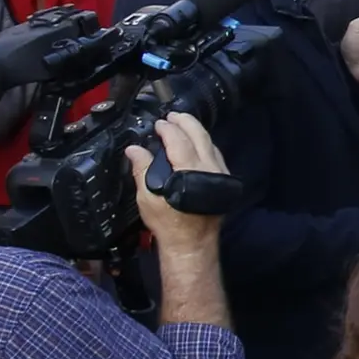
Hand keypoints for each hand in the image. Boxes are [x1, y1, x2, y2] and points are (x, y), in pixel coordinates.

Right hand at [127, 114, 229, 254]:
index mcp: (190, 171)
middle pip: (200, 136)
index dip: (168, 129)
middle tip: (173, 116)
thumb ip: (142, 169)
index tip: (159, 123)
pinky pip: (215, 154)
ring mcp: (220, 173)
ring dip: (196, 132)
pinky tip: (195, 143)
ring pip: (210, 144)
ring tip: (182, 125)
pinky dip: (204, 144)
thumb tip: (134, 148)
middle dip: (186, 122)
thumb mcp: (148, 197)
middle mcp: (210, 168)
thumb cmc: (168, 222)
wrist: (191, 243)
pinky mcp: (224, 180)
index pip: (179, 140)